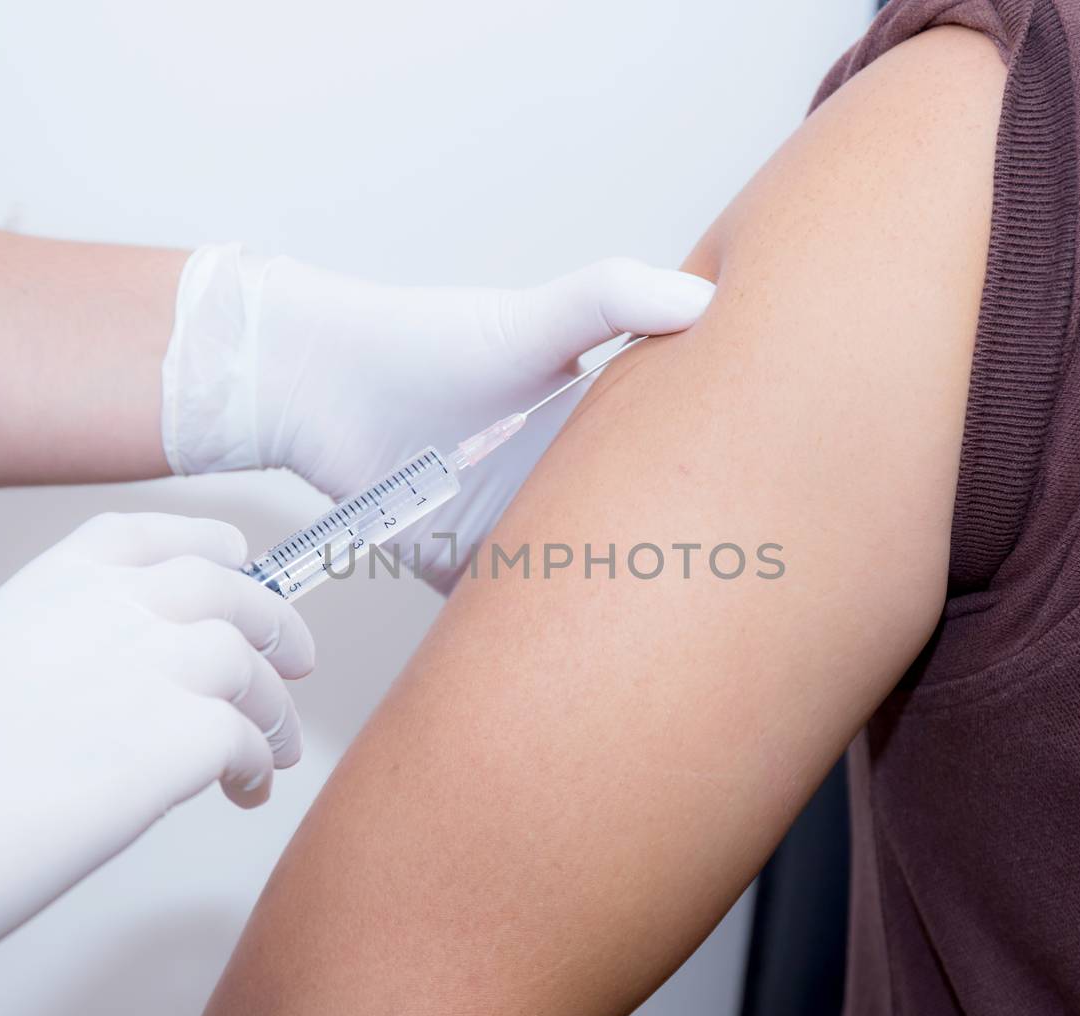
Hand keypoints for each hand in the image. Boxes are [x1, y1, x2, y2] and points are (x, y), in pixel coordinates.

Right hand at [0, 513, 313, 1007]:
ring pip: (250, 658)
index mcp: (37, 589)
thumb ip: (47, 662)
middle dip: (271, 622)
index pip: (143, 536)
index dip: (206, 547)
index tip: (238, 563)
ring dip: (273, 707)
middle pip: (223, 587)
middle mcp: (99, 611)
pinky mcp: (171, 738)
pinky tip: (245, 792)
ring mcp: (142, 666)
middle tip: (296, 661)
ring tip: (275, 751)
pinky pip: (249, 735)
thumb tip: (108, 695)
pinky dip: (259, 761)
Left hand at [160, 247, 714, 589]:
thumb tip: (705, 297)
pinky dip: (531, 637)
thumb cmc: (429, 344)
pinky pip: (508, 619)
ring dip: (607, 609)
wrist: (321, 390)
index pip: (667, 466)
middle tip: (717, 596)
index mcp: (590, 428)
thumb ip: (613, 300)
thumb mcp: (533, 318)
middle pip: (630, 537)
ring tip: (659, 638)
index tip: (759, 517)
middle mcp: (559, 486)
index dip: (712, 490)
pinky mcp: (465, 574)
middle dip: (668, 565)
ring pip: (576, 586)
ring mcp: (515, 534)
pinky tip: (569, 655)